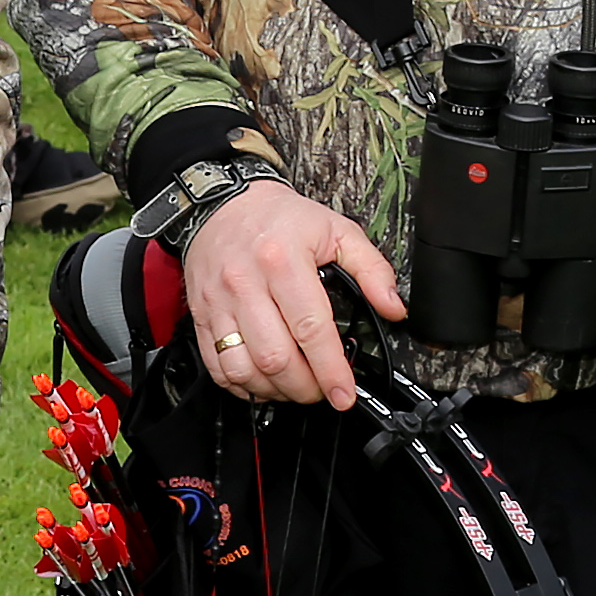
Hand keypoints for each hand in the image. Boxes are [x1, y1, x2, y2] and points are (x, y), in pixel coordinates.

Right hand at [180, 181, 403, 410]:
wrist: (222, 203)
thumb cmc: (279, 218)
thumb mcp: (336, 230)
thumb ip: (371, 269)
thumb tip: (393, 307)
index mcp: (282, 260)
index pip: (310, 329)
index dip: (330, 369)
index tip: (344, 392)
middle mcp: (246, 283)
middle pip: (275, 357)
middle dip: (305, 387)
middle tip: (322, 390)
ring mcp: (219, 302)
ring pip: (243, 367)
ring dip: (273, 390)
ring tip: (294, 388)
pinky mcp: (202, 315)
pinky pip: (217, 364)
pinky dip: (241, 385)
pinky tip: (262, 383)